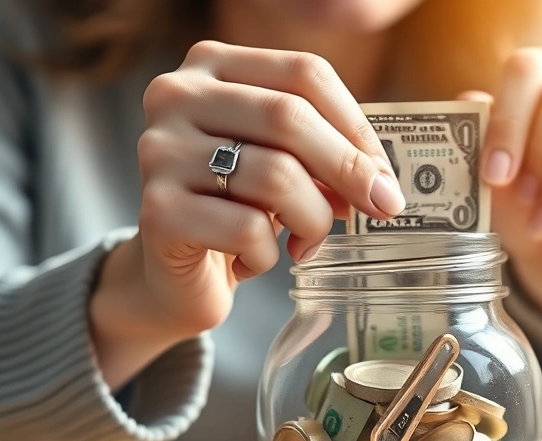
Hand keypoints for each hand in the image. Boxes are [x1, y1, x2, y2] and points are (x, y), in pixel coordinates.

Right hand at [90, 41, 402, 384]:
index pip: (304, 73)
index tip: (385, 174)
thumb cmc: (233, 208)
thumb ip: (323, 152)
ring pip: (274, 176)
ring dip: (313, 220)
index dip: (356, 125)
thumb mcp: (280, 163)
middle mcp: (176, 96)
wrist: (171, 273)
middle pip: (289, 117)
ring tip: (307, 243)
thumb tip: (379, 180)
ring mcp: (160, 152)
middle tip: (380, 208)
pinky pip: (246, 229)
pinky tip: (253, 261)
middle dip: (347, 169)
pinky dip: (268, 255)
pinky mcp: (157, 211)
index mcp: (210, 65)